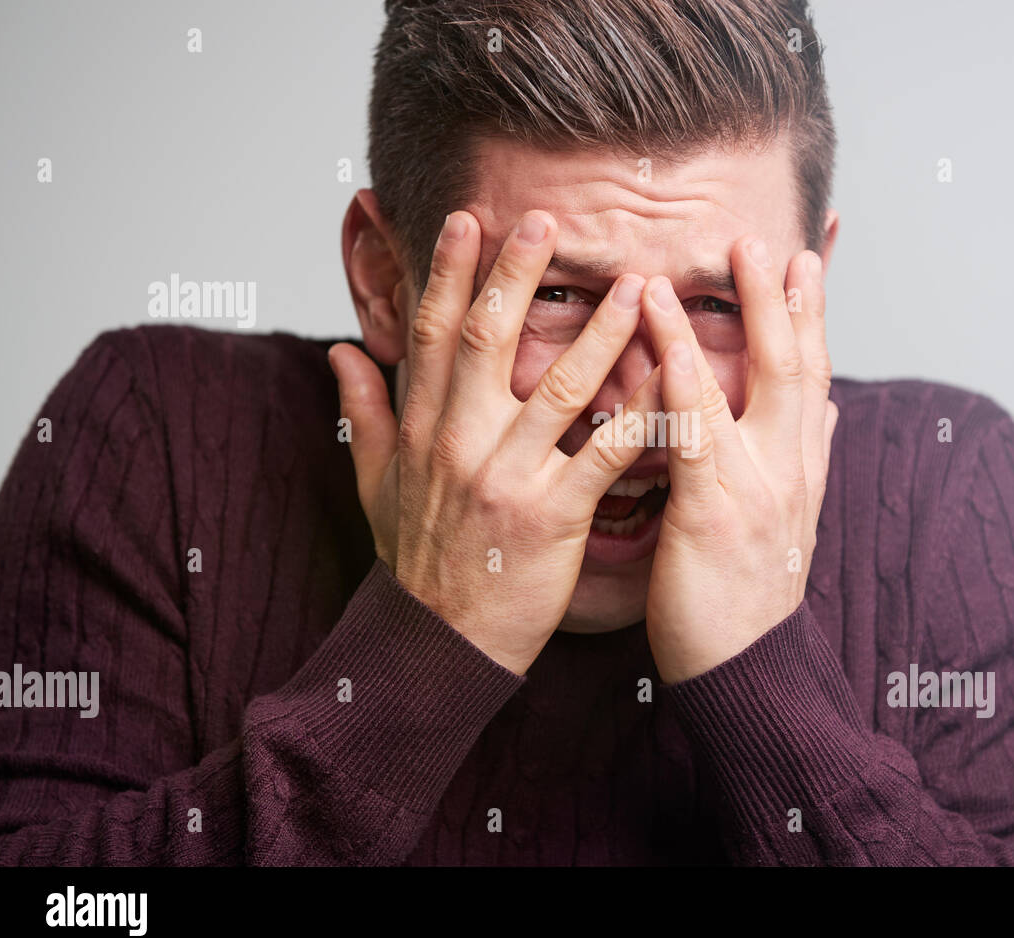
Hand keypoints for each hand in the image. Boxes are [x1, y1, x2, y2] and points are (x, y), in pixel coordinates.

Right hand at [328, 210, 659, 674]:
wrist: (439, 643)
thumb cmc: (417, 563)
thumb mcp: (374, 487)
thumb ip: (362, 414)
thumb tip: (341, 352)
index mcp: (422, 429)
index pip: (433, 334)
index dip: (449, 273)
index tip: (468, 220)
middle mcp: (459, 442)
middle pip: (490, 340)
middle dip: (517, 274)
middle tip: (547, 218)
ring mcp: (506, 477)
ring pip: (560, 386)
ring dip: (602, 330)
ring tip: (637, 285)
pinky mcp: (552, 515)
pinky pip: (605, 453)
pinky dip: (640, 414)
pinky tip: (672, 379)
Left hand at [641, 238, 837, 683]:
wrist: (748, 670)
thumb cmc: (750, 596)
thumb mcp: (791, 520)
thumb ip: (809, 458)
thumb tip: (834, 412)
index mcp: (805, 467)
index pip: (815, 375)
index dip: (813, 314)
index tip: (808, 257)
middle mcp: (793, 467)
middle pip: (798, 364)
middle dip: (787, 297)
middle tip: (768, 236)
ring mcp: (760, 485)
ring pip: (756, 384)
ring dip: (743, 314)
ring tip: (726, 255)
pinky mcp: (715, 510)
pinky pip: (700, 433)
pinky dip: (686, 378)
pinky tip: (670, 336)